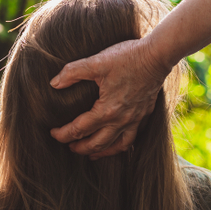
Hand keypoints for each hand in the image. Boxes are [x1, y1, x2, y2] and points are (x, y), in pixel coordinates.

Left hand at [49, 38, 170, 157]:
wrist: (157, 56)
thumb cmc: (127, 57)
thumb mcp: (96, 62)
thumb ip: (72, 72)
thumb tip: (54, 83)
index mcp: (106, 110)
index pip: (79, 129)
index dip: (63, 134)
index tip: (53, 133)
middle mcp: (121, 121)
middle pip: (96, 144)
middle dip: (80, 148)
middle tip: (69, 147)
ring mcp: (135, 120)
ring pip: (116, 146)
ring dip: (101, 152)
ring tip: (91, 154)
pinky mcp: (144, 115)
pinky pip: (132, 138)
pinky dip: (121, 145)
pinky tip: (115, 143)